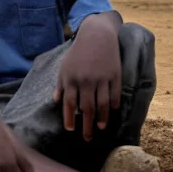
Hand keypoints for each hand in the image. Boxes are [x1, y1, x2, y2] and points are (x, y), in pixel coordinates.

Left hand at [54, 24, 121, 140]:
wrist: (97, 33)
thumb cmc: (78, 51)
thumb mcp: (65, 66)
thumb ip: (60, 84)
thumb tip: (57, 102)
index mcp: (72, 78)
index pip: (70, 104)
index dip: (70, 118)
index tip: (70, 129)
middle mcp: (86, 80)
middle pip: (87, 108)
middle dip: (86, 126)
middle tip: (87, 138)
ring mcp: (102, 78)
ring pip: (103, 104)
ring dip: (102, 118)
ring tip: (100, 127)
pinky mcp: (115, 75)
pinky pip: (115, 94)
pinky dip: (114, 105)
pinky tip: (113, 112)